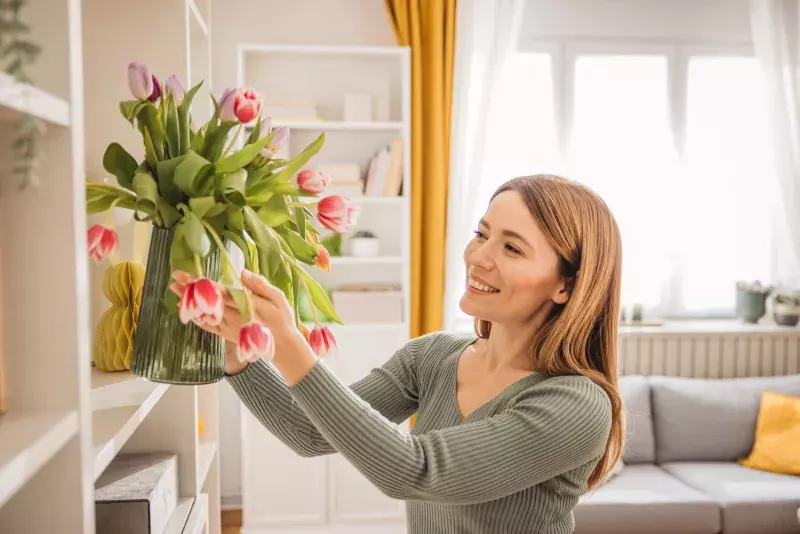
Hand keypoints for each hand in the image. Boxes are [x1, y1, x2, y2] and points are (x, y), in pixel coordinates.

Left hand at [170, 269, 305, 375]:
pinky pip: (208, 327)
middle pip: (208, 300)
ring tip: (175, 290)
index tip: (187, 274)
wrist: (282, 345)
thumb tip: (242, 272)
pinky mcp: (227, 334)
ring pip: (204, 312)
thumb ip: (260, 285)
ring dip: (189, 302)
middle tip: (174, 277)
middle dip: (190, 288)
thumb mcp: (278, 298)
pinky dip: (196, 319)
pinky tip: (187, 312)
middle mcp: (234, 315)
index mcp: (246, 303)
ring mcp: (228, 326)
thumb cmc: (282, 318)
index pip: (219, 291)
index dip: (202, 283)